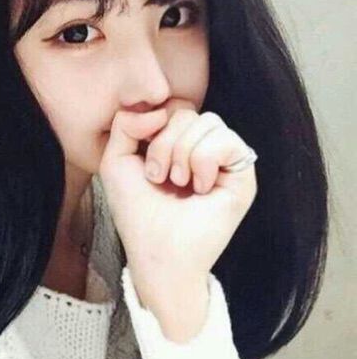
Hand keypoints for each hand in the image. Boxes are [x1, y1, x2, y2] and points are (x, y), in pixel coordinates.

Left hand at [98, 98, 257, 338]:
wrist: (156, 250)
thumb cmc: (136, 211)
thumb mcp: (116, 160)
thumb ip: (125, 123)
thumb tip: (160, 109)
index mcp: (174, 143)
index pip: (170, 108)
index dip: (152, 128)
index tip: (143, 163)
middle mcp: (201, 148)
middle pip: (187, 112)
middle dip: (164, 144)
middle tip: (159, 178)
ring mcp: (223, 160)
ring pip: (208, 122)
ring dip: (183, 154)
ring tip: (178, 184)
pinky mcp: (242, 175)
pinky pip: (228, 141)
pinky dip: (204, 162)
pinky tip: (198, 188)